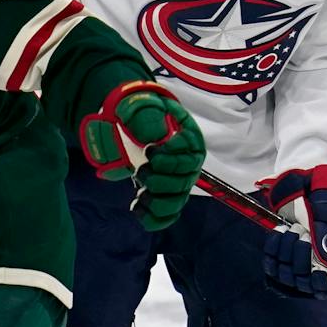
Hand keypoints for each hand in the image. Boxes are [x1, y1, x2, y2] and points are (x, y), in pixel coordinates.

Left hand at [79, 81, 204, 230]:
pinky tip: (136, 207)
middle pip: (184, 183)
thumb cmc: (143, 118)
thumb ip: (149, 116)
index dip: (168, 158)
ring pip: (176, 204)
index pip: (189, 157)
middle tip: (141, 170)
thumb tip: (155, 136)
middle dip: (159, 180)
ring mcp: (180, 186)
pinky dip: (152, 218)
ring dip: (155, 201)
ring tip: (140, 192)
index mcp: (191, 143)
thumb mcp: (144, 108)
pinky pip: (167, 218)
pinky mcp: (168, 200)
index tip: (149, 150)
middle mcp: (190, 167)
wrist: (134, 133)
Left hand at [260, 165, 326, 295]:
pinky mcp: (279, 261)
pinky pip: (271, 265)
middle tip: (302, 233)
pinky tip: (278, 232)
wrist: (306, 191)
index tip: (318, 273)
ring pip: (287, 275)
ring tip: (292, 229)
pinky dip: (273, 249)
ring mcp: (296, 267)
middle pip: (305, 282)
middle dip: (302, 257)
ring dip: (287, 251)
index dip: (323, 285)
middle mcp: (316, 269)